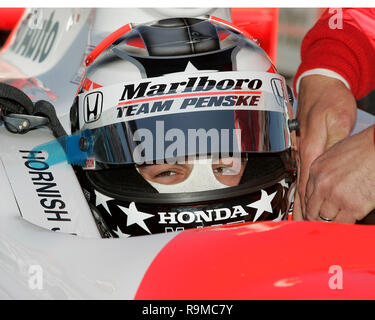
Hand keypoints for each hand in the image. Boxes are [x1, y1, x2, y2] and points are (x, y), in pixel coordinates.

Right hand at [293, 75, 356, 219]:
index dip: (307, 204)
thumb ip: (332, 144)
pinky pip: (300, 171)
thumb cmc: (329, 99)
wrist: (319, 83)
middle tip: (297, 226)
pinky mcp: (303, 145)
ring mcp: (300, 148)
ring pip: (299, 180)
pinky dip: (299, 186)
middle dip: (299, 207)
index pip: (308, 183)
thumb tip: (326, 167)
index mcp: (309, 148)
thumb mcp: (337, 119)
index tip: (306, 220)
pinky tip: (299, 193)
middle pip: (300, 185)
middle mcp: (301, 151)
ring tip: (296, 216)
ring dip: (297, 199)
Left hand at [304, 125, 374, 221]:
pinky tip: (347, 223)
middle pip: (311, 210)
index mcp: (316, 170)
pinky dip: (344, 226)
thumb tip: (323, 188)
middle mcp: (322, 184)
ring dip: (330, 223)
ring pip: (325, 220)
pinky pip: (342, 224)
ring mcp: (336, 196)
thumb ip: (325, 173)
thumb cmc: (364, 149)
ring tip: (335, 224)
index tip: (314, 212)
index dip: (311, 206)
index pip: (306, 196)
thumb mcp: (334, 156)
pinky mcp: (352, 206)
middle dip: (316, 218)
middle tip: (321, 224)